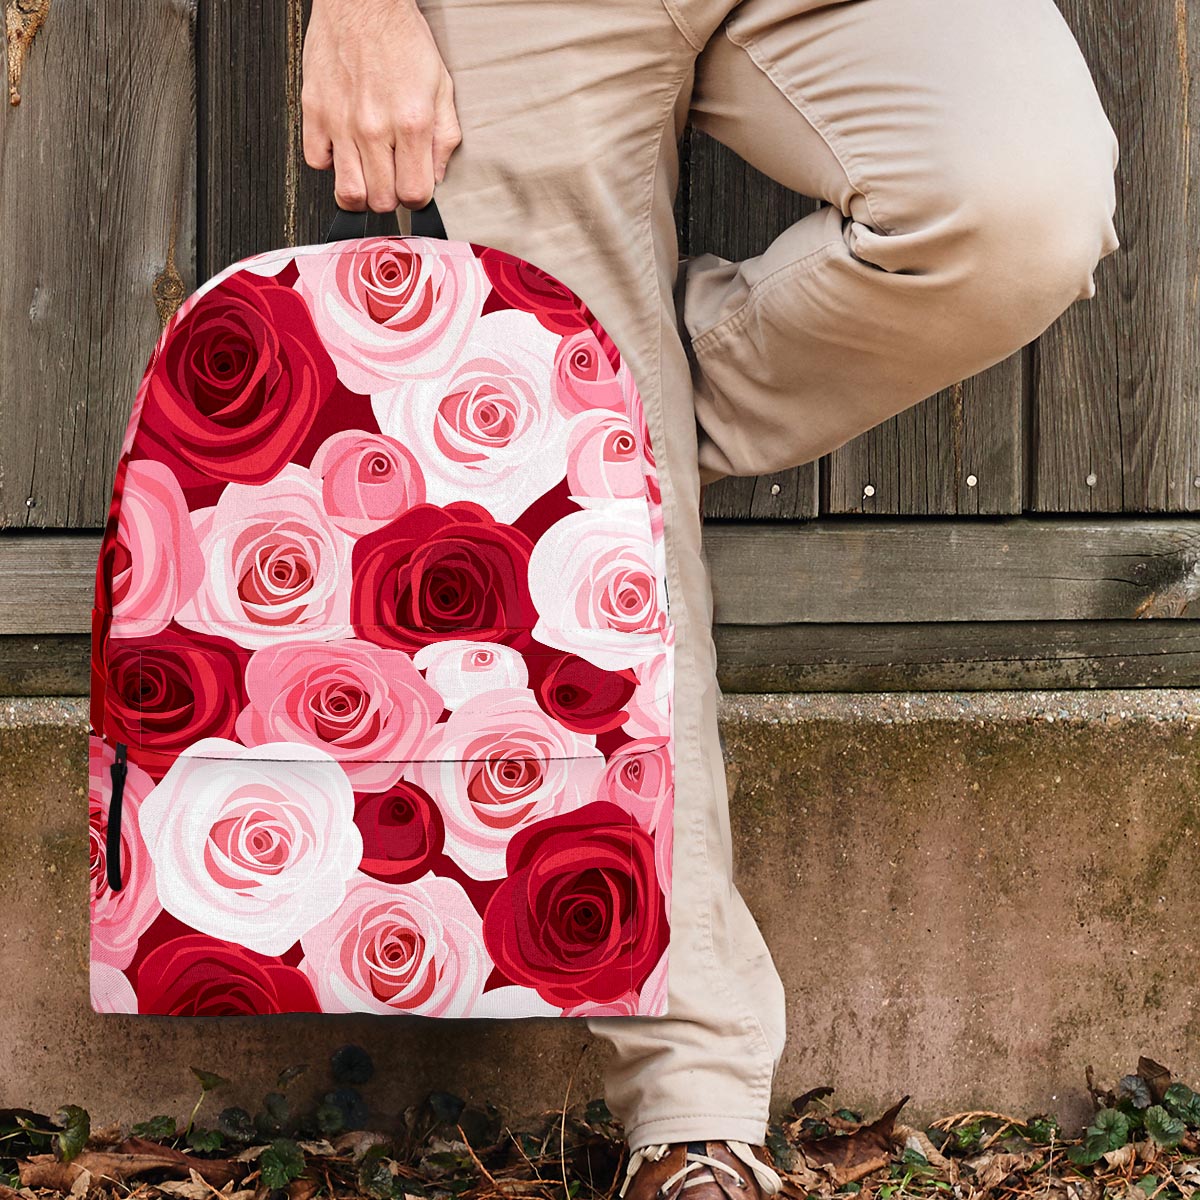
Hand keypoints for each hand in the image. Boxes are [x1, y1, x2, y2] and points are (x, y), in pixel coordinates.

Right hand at [301, 0, 461, 211]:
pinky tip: (344, 149)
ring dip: (361, 192)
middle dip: (390, 197)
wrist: (362, 1)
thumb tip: (437, 175)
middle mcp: (374, 127)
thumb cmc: (401, 39)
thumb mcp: (441, 87)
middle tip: (392, 178)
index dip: (417, 198)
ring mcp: (341, 122)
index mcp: (411, 123)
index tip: (415, 188)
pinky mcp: (314, 111)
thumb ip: (444, 137)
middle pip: (381, 201)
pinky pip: (316, 162)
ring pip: (348, 192)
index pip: (414, 194)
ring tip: (368, 175)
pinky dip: (330, 163)